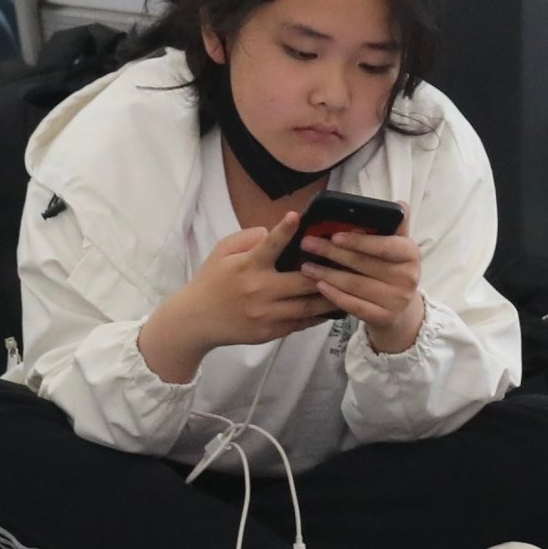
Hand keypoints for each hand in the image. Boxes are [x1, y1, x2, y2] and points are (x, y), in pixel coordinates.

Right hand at [139, 219, 331, 379]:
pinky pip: (300, 323)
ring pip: (308, 305)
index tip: (296, 216)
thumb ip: (248, 238)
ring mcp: (266, 314)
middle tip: (348, 261)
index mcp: (247, 266)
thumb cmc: (212, 280)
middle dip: (326, 270)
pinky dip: (318, 315)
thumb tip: (273, 231)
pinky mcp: (270, 331)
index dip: (284, 230)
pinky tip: (333, 306)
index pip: (269, 245)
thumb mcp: (222, 251)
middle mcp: (259, 290)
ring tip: (351, 286)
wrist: (196, 320)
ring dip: (331, 295)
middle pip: (302, 280)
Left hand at [302, 224, 429, 357]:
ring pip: (355, 285)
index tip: (334, 235)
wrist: (400, 309)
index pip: (384, 245)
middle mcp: (408, 277)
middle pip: (363, 264)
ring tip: (306, 266)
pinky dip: (334, 295)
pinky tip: (319, 286)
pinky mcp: (384, 318)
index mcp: (411, 254)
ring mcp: (397, 300)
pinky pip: (354, 305)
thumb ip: (394, 225)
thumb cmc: (392, 269)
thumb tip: (400, 204)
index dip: (359, 241)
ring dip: (327, 274)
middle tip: (307, 244)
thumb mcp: (397, 246)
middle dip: (332, 253)